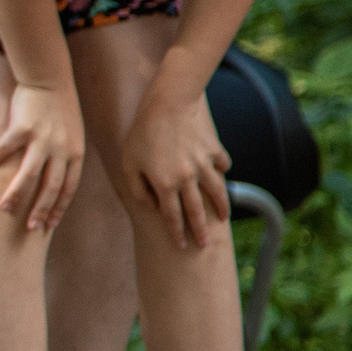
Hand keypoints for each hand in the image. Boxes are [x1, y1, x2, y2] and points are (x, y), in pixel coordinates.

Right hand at [0, 81, 86, 232]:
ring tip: (4, 208)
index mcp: (74, 153)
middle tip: (29, 228)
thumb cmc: (58, 107)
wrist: (50, 78)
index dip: (58, 208)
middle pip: (51, 187)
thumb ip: (65, 156)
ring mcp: (42, 138)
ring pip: (29, 174)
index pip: (68, 188)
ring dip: (16, 194)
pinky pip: (4, 149)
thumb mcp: (71, 134)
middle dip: (40, 209)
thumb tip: (57, 179)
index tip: (49, 225)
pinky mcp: (23, 126)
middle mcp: (61, 149)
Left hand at [122, 85, 232, 248]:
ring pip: (216, 191)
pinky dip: (222, 171)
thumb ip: (138, 188)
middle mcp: (188, 179)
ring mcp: (204, 165)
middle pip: (196, 211)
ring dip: (220, 206)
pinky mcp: (214, 149)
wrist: (169, 104)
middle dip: (200, 231)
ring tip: (223, 217)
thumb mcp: (129, 163)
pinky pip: (221, 164)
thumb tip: (152, 206)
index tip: (181, 246)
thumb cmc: (142, 133)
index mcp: (165, 185)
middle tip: (205, 246)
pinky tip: (221, 174)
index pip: (172, 217)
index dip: (177, 233)